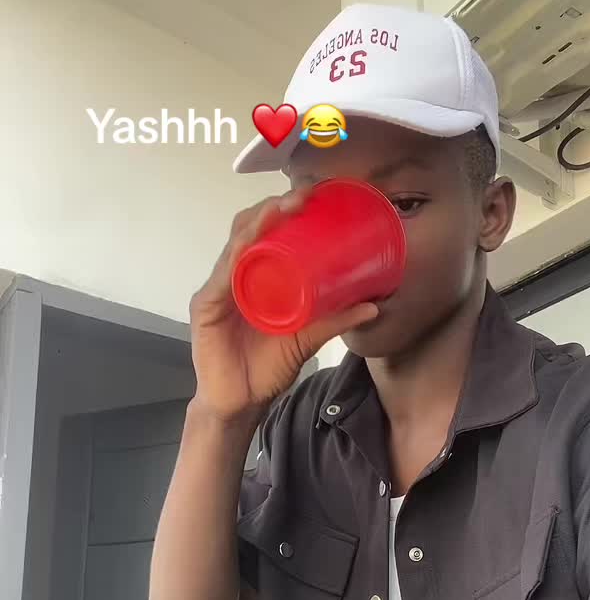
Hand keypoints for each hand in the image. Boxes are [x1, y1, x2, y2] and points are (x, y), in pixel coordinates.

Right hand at [190, 187, 379, 421]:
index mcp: (256, 276)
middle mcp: (234, 275)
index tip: (315, 195)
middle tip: (305, 197)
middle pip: (248, 227)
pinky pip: (221, 277)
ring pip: (234, 244)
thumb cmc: (267, 368)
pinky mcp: (205, 307)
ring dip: (257, 222)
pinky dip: (236, 258)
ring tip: (282, 210)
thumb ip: (334, 321)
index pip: (265, 231)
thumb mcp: (307, 339)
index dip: (285, 209)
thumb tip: (373, 305)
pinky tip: (250, 246)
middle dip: (273, 206)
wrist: (241, 404)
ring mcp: (218, 289)